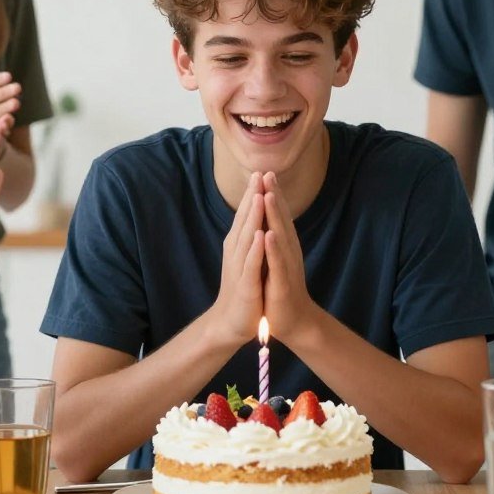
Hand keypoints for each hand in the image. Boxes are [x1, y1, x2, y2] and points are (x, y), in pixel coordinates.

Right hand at [208, 172, 265, 348]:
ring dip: (252, 216)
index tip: (261, 171)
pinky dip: (255, 249)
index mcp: (239, 246)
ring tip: (258, 195)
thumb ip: (250, 239)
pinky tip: (260, 234)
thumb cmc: (244, 289)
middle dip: (251, 197)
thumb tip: (257, 218)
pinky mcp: (245, 285)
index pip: (246, 216)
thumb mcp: (249, 259)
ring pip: (246, 237)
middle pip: (244, 220)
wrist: (232, 323)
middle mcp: (236, 252)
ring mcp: (239, 268)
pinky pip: (251, 264)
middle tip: (258, 172)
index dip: (253, 194)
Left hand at [261, 172, 316, 341]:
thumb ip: (274, 241)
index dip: (272, 194)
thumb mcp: (275, 261)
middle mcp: (289, 252)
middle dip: (274, 196)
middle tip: (268, 173)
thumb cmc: (281, 290)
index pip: (278, 216)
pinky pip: (278, 263)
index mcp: (284, 246)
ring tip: (270, 194)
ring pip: (281, 236)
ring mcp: (287, 266)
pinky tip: (268, 234)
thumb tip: (269, 221)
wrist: (293, 322)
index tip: (263, 173)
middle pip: (282, 219)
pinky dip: (273, 248)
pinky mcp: (283, 283)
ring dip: (276, 216)